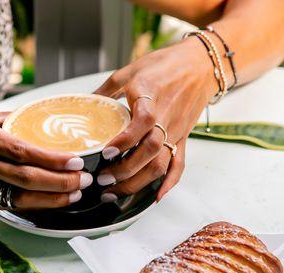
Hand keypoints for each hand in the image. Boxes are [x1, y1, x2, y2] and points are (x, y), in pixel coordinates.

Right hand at [0, 112, 92, 209]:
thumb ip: (1, 121)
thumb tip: (31, 119)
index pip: (25, 151)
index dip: (54, 159)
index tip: (77, 160)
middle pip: (29, 177)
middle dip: (62, 181)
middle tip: (86, 180)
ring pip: (23, 196)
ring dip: (54, 198)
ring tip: (76, 193)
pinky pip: (11, 206)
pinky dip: (35, 206)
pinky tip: (52, 203)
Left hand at [94, 36, 216, 200]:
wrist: (200, 65)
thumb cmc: (165, 65)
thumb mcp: (130, 70)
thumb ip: (106, 89)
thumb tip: (83, 102)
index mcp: (151, 97)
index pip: (142, 123)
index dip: (125, 140)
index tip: (106, 152)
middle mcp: (166, 118)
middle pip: (151, 151)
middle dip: (126, 170)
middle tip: (103, 179)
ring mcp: (176, 131)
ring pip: (161, 164)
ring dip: (139, 182)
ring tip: (116, 191)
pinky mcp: (183, 139)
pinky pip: (179, 164)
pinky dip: (169, 183)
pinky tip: (155, 196)